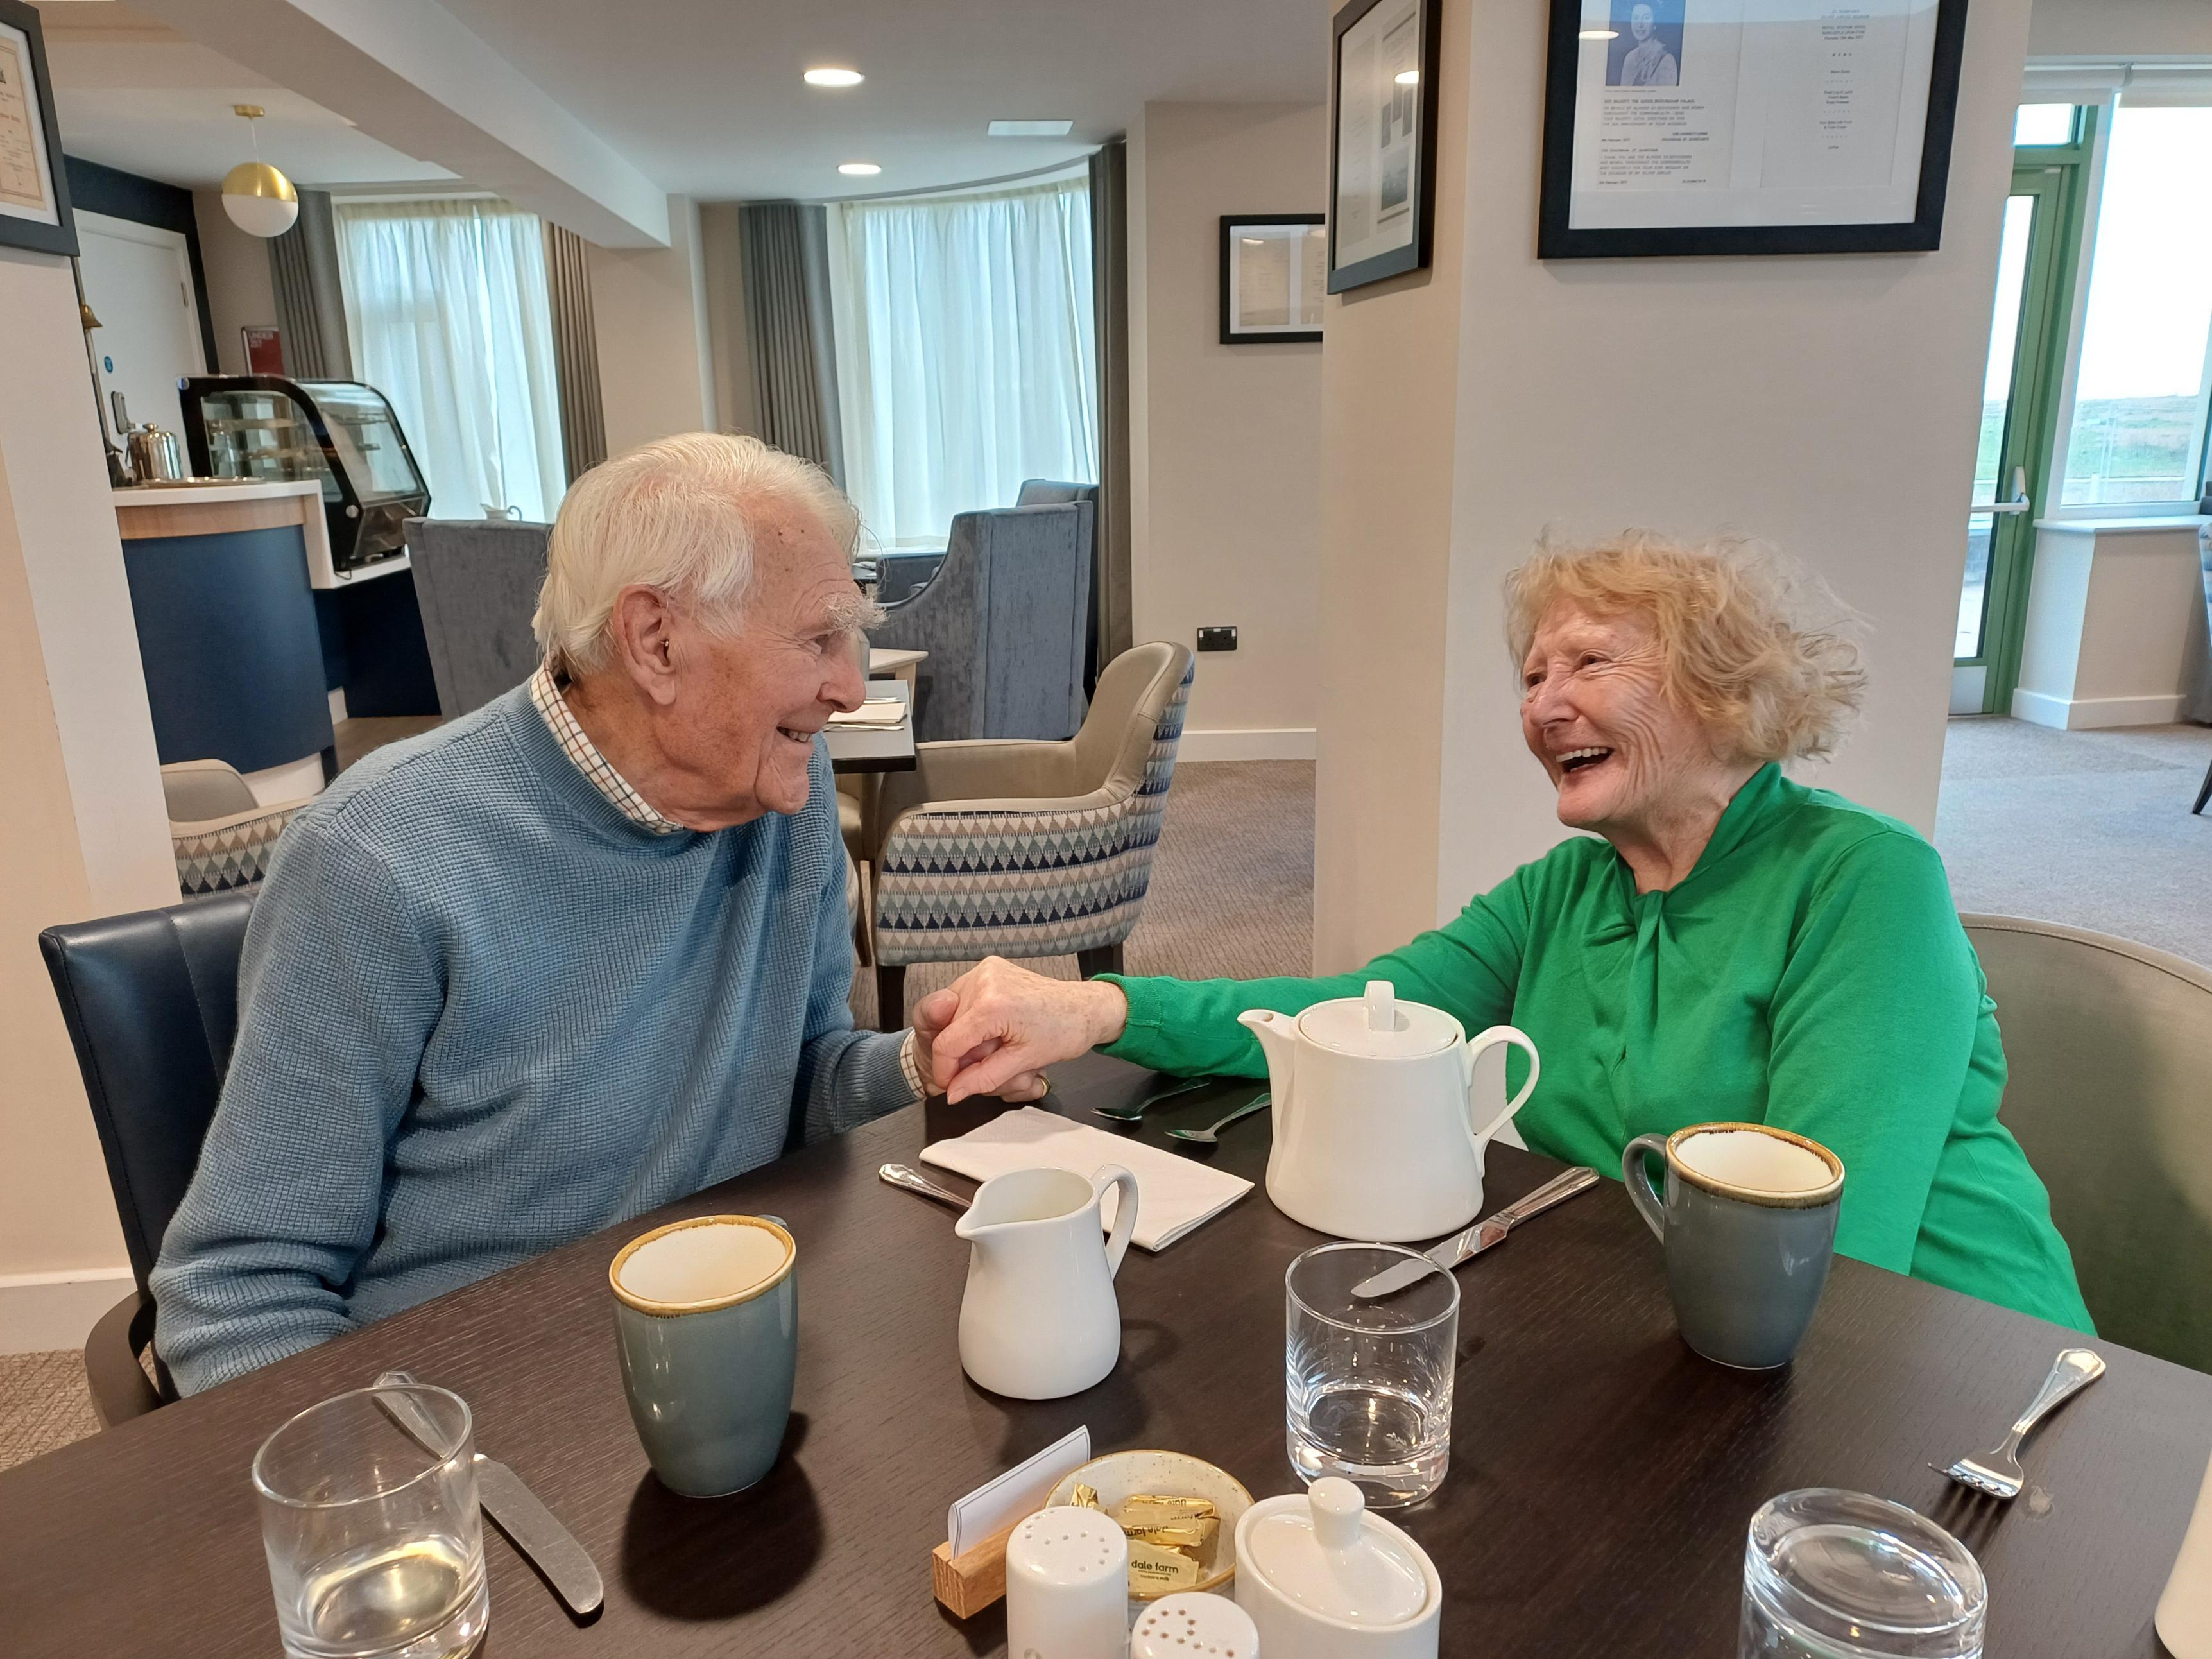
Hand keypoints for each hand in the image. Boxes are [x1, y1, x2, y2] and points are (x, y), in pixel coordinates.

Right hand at [917, 957, 1129, 1102]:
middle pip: (949, 1030)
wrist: (1086, 1008)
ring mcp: (984, 970)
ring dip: (970, 1039)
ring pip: (952, 1017)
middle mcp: (983, 980)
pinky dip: (974, 1022)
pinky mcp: (988, 968)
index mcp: (992, 1004)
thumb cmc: (1063, 1032)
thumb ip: (983, 1078)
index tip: (952, 1087)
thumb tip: (953, 1093)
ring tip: (999, 1046)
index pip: (947, 1043)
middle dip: (965, 1055)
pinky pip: (964, 1002)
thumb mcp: (1022, 1063)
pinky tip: (997, 1030)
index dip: (946, 1071)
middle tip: (991, 1064)